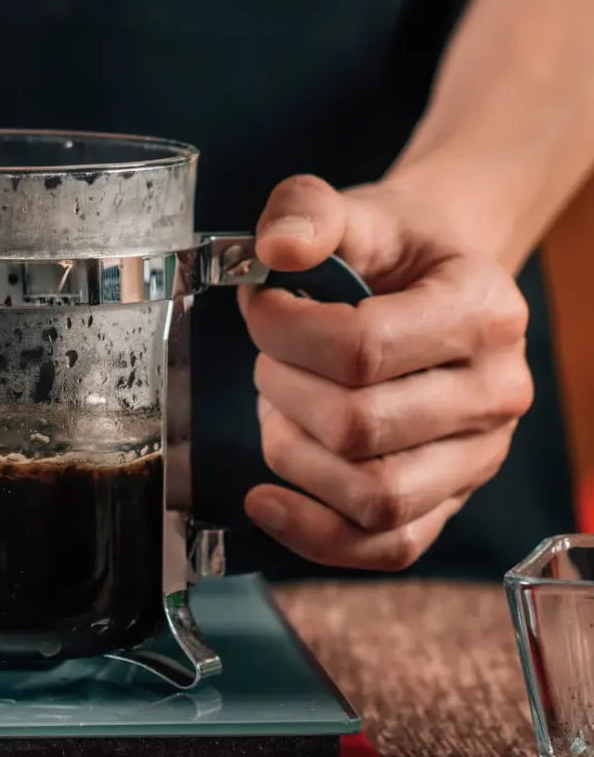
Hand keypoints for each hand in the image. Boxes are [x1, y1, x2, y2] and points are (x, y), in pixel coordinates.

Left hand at [237, 174, 533, 570]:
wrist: (432, 280)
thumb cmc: (391, 250)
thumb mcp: (355, 209)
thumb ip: (306, 209)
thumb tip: (276, 250)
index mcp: (483, 310)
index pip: (363, 346)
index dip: (283, 330)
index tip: (260, 306)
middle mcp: (496, 393)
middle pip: (361, 427)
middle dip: (283, 389)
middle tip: (269, 358)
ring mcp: (478, 457)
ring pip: (374, 497)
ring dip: (293, 454)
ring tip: (280, 407)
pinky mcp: (448, 501)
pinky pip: (387, 547)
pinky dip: (314, 534)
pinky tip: (265, 500)